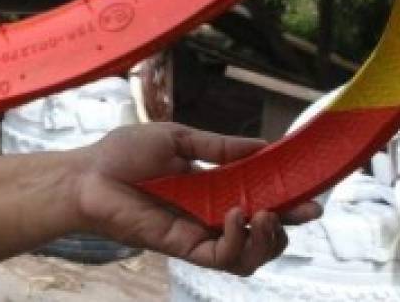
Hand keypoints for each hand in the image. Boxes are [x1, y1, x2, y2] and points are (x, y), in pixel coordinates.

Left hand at [69, 123, 322, 275]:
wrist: (87, 175)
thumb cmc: (122, 154)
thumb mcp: (178, 139)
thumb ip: (220, 146)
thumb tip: (263, 145)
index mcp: (213, 186)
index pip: (261, 196)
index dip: (289, 197)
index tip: (313, 189)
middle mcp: (211, 214)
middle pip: (266, 233)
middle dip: (290, 224)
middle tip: (302, 209)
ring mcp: (200, 234)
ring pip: (253, 255)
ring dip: (269, 239)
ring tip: (264, 214)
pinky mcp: (185, 248)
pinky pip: (224, 259)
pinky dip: (238, 241)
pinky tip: (234, 216)